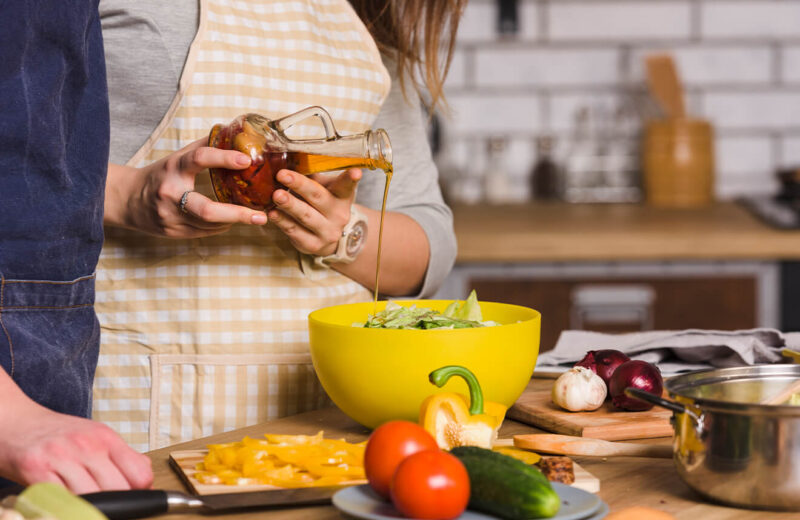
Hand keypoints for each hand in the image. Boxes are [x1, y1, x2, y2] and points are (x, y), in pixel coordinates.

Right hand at [0, 401, 152, 493]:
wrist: (14, 420)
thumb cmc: (57, 433)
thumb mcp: (95, 436)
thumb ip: (120, 456)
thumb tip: (145, 478)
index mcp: (107, 438)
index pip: (140, 473)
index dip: (140, 491)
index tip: (131, 497)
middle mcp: (87, 445)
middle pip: (119, 489)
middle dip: (115, 502)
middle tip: (105, 504)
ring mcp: (62, 457)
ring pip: (92, 497)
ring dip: (90, 507)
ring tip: (84, 504)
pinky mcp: (37, 470)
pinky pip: (60, 500)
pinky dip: (66, 507)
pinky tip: (64, 503)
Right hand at [106, 138, 266, 237]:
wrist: (126, 200)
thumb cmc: (160, 175)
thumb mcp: (178, 157)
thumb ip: (205, 147)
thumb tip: (235, 134)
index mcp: (173, 168)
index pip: (199, 159)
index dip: (224, 158)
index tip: (246, 160)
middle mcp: (170, 194)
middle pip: (206, 210)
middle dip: (237, 214)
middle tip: (261, 216)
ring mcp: (170, 217)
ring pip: (210, 225)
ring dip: (233, 221)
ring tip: (252, 216)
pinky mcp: (173, 233)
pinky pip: (204, 233)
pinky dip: (221, 227)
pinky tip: (231, 221)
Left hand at [267, 168, 360, 255]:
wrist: (327, 236)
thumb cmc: (321, 204)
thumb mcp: (324, 189)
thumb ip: (312, 176)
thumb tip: (288, 156)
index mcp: (342, 196)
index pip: (346, 185)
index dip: (351, 178)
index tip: (356, 172)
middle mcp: (338, 214)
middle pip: (319, 198)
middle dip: (300, 185)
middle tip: (282, 174)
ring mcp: (327, 232)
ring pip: (306, 216)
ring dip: (290, 205)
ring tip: (276, 195)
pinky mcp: (312, 245)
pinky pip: (295, 232)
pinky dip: (282, 222)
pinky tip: (272, 213)